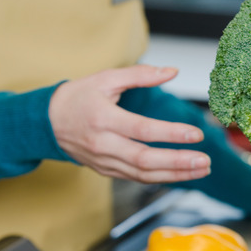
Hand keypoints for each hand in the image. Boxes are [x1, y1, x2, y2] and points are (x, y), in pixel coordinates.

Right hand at [49, 65, 210, 182]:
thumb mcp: (106, 78)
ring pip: (143, 174)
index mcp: (103, 119)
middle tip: (204, 160)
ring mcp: (104, 161)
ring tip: (201, 169)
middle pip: (145, 159)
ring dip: (176, 174)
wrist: (46, 122)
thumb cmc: (78, 97)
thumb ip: (141, 74)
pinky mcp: (106, 171)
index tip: (196, 134)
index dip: (171, 133)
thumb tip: (172, 71)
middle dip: (178, 162)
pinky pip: (137, 178)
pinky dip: (162, 178)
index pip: (142, 130)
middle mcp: (103, 144)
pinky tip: (182, 173)